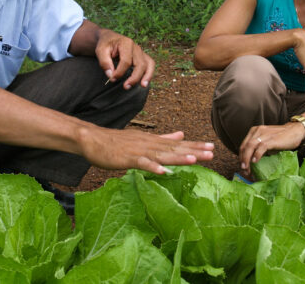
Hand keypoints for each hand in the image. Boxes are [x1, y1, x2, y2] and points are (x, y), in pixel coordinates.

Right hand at [80, 128, 214, 174]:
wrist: (93, 139)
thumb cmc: (117, 143)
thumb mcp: (143, 139)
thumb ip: (162, 138)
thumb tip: (181, 134)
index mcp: (153, 141)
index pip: (177, 144)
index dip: (194, 146)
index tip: (211, 147)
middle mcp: (149, 144)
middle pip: (174, 148)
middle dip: (193, 151)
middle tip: (212, 152)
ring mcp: (138, 150)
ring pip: (161, 154)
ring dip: (177, 157)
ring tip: (194, 160)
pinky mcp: (127, 158)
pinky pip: (142, 163)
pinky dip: (152, 167)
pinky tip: (163, 171)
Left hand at [95, 29, 154, 88]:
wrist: (110, 39)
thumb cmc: (105, 44)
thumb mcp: (100, 50)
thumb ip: (104, 62)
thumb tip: (111, 75)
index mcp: (126, 43)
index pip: (126, 61)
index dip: (120, 72)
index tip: (112, 79)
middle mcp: (136, 47)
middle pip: (140, 64)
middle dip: (134, 77)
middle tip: (125, 87)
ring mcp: (140, 52)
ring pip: (148, 64)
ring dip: (146, 76)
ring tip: (142, 86)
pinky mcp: (142, 57)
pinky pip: (150, 65)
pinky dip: (149, 74)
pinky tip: (144, 83)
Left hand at [238, 123, 304, 174]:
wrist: (295, 131)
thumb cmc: (281, 137)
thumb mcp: (267, 140)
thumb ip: (259, 147)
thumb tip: (253, 160)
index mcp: (254, 131)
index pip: (243, 145)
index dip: (241, 156)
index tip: (242, 166)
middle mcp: (257, 131)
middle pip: (245, 146)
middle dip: (242, 159)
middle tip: (244, 169)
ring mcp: (264, 134)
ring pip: (250, 146)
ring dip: (247, 159)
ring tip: (247, 168)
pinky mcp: (271, 139)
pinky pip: (261, 147)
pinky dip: (257, 155)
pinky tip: (255, 161)